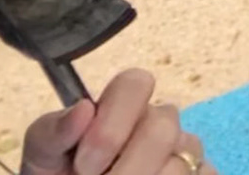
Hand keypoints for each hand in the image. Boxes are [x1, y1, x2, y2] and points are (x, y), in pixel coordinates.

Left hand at [20, 69, 215, 174]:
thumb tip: (83, 110)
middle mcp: (161, 122)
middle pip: (163, 128)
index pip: (136, 83)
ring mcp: (187, 152)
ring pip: (179, 165)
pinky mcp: (205, 173)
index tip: (84, 165)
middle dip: (125, 170)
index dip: (113, 124)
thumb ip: (52, 133)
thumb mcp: (42, 159)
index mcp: (123, 107)